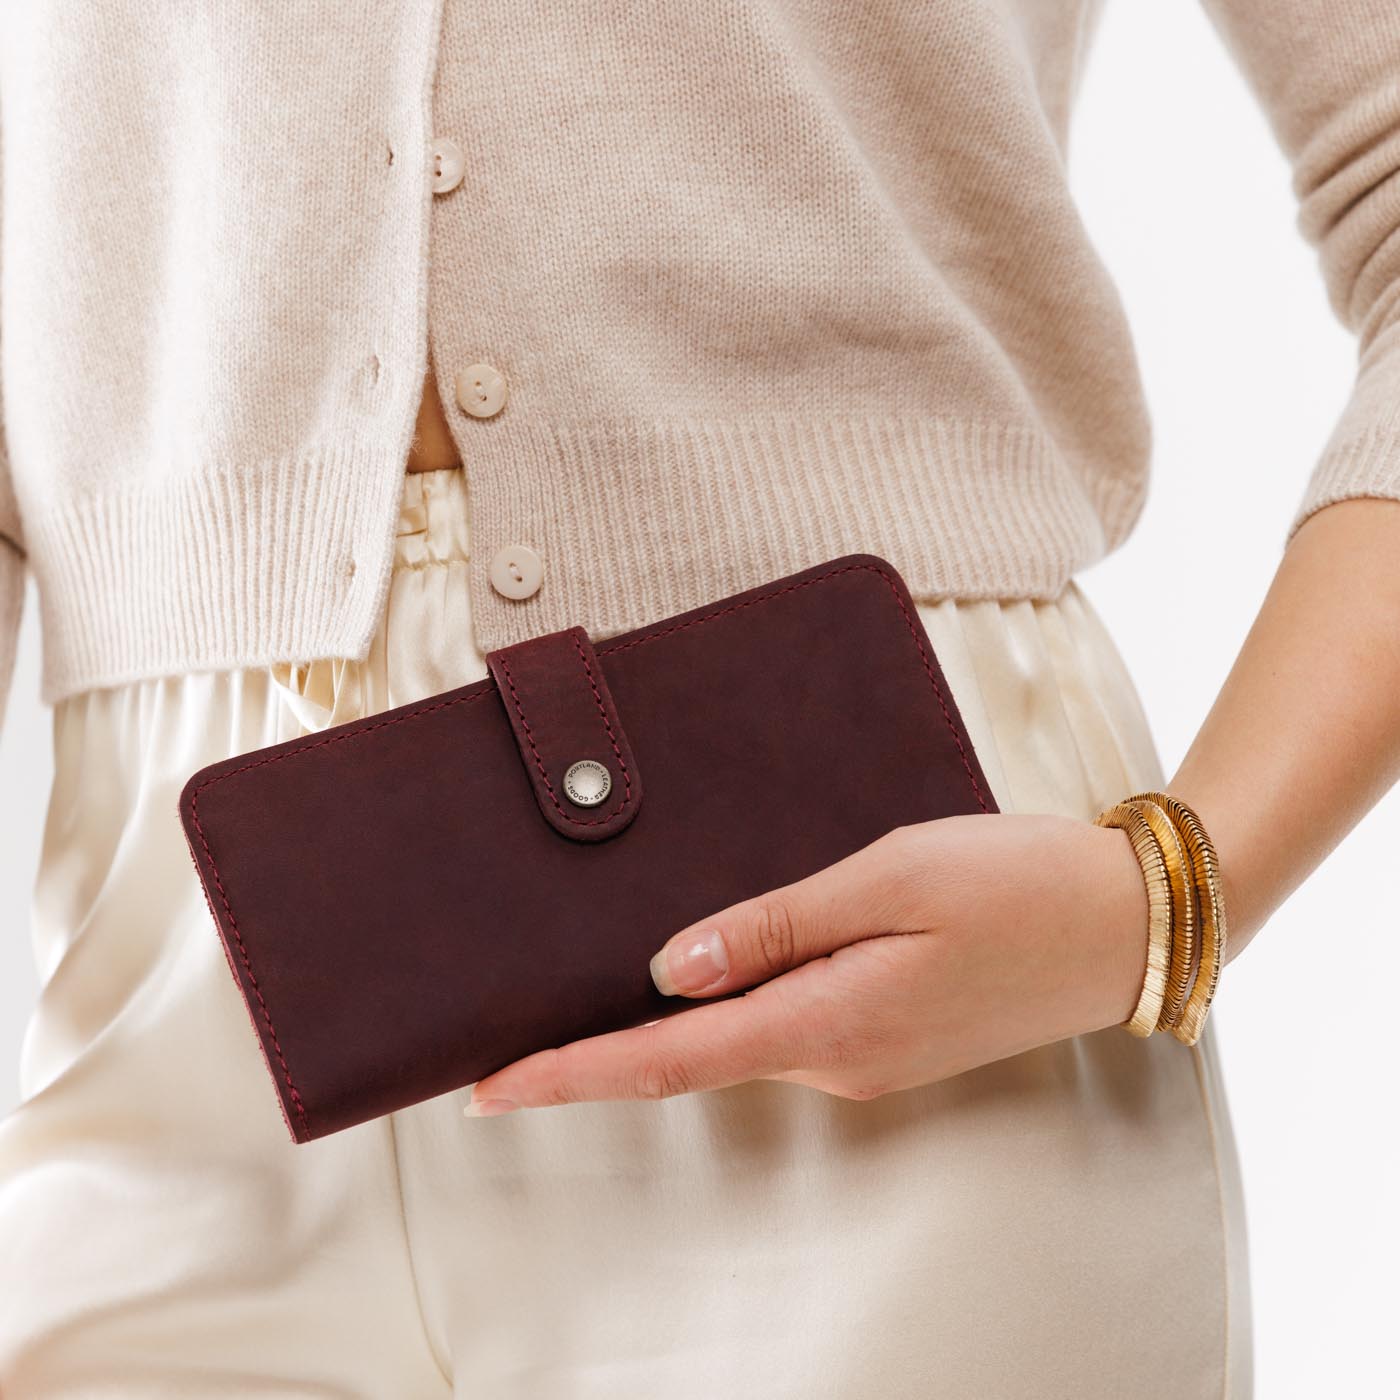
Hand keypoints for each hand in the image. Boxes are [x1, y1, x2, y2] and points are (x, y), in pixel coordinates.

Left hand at [463, 813, 1151, 1115]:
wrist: (1125, 924)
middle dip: (594, 1055)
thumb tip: (669, 969)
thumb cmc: (1015, 883)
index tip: (488, 1087)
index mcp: (828, 1019)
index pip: (666, 1059)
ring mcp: (864, 1054)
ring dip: (654, 1030)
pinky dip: (719, 1011)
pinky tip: (700, 973)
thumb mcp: (888, 877)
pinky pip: (779, 1025)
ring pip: (731, 1043)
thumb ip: (775, 925)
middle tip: (510, 1035)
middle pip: (686, 1060)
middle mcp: (836, 1057)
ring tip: (585, 994)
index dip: (571, 1074)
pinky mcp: (886, 1033)